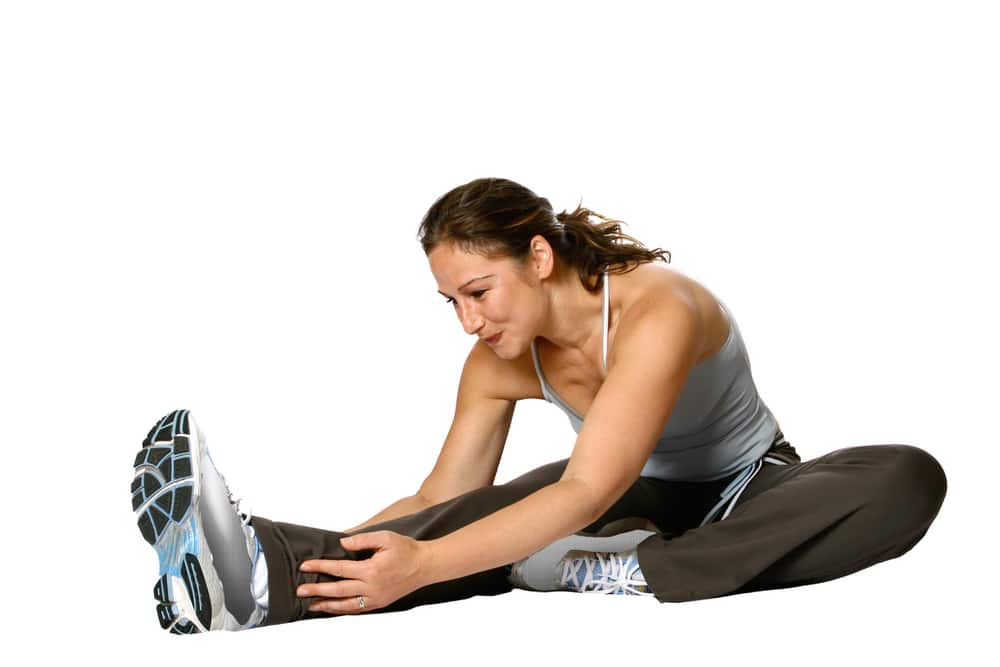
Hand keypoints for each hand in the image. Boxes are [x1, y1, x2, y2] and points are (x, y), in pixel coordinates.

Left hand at [297, 531, 429, 614]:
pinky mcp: (380, 603)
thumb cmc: (406, 549)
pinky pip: (357, 609)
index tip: (305, 566)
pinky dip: (343, 610)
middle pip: (338, 591)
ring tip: (311, 605)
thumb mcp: (385, 537)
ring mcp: (375, 598)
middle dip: (317, 590)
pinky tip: (333, 608)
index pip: (339, 570)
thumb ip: (361, 540)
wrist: (425, 565)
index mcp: (371, 570)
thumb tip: (342, 545)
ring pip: (346, 605)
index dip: (320, 567)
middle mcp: (372, 587)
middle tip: (300, 590)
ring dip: (327, 605)